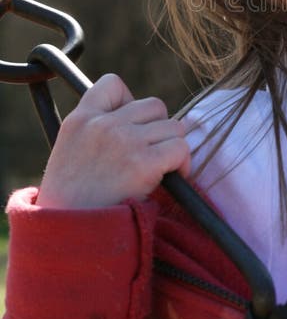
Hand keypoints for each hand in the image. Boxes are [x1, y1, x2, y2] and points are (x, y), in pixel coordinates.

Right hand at [36, 74, 189, 208]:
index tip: (130, 127)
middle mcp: (102, 124)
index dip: (129, 102)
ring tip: (162, 169)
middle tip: (151, 155)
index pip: (113, 83)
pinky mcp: (143, 163)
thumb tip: (139, 123)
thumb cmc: (72, 202)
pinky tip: (173, 178)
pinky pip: (181, 148)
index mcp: (80, 119)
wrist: (70, 234)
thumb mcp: (70, 154)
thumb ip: (96, 131)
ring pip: (173, 126)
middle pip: (154, 105)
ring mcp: (124, 141)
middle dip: (158, 129)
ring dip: (173, 147)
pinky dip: (183, 164)